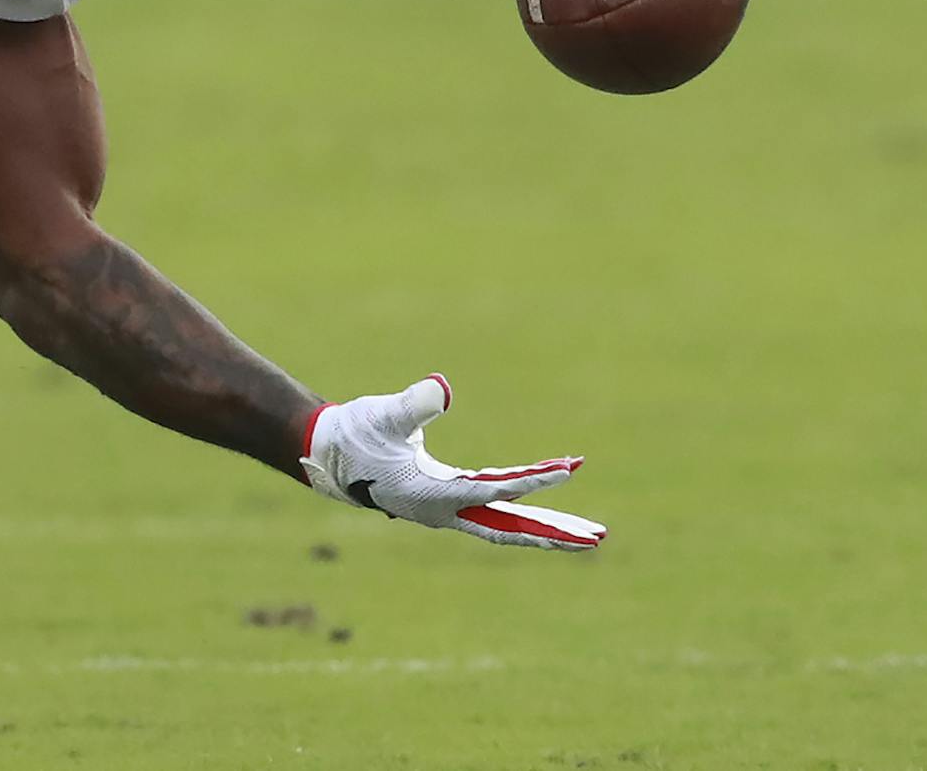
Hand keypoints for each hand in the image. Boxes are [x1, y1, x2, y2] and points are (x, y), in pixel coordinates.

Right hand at [300, 375, 605, 549]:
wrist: (327, 453)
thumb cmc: (354, 433)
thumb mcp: (382, 415)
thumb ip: (412, 404)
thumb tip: (441, 388)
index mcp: (434, 496)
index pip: (496, 491)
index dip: (534, 481)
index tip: (568, 469)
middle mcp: (447, 510)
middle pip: (512, 527)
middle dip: (555, 532)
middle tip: (599, 538)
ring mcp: (449, 507)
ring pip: (509, 522)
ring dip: (547, 525)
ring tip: (590, 533)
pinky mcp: (448, 496)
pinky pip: (496, 504)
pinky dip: (524, 500)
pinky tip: (546, 493)